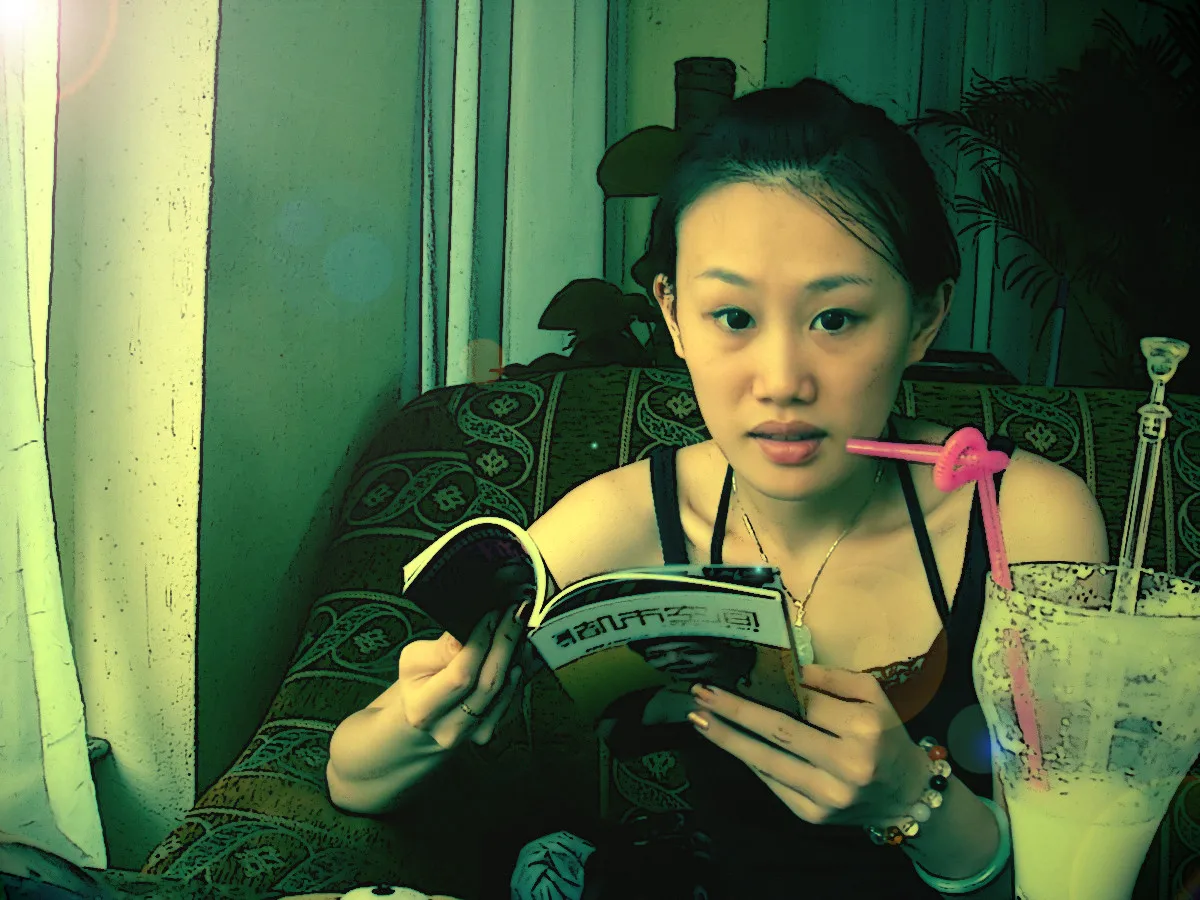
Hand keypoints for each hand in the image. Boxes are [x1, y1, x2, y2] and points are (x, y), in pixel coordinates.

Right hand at [396, 603, 533, 748]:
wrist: (426, 715)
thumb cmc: (420, 682)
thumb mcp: (414, 659)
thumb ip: (440, 649)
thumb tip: (465, 635)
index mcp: (422, 710)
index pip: (461, 675)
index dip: (480, 642)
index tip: (493, 615)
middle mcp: (449, 729)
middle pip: (488, 684)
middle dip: (505, 642)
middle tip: (515, 613)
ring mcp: (474, 734)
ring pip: (506, 690)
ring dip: (518, 654)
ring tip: (520, 627)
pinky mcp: (494, 730)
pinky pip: (515, 697)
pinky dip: (522, 669)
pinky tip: (521, 649)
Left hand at [688, 664, 928, 827]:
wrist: (906, 795)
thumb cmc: (885, 736)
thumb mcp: (872, 696)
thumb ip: (832, 679)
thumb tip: (788, 668)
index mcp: (864, 730)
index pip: (806, 703)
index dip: (768, 689)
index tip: (732, 676)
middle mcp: (846, 765)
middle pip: (779, 732)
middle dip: (734, 711)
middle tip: (701, 694)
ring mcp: (828, 796)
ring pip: (768, 761)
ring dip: (728, 739)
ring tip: (699, 719)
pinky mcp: (814, 817)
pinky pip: (773, 783)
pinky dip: (750, 761)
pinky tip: (729, 743)